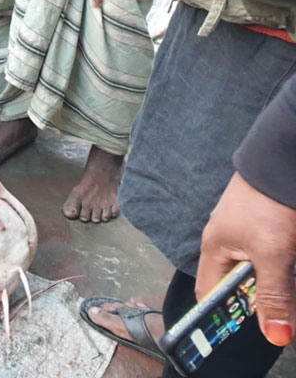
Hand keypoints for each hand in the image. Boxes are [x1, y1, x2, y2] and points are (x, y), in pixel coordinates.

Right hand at [196, 172, 295, 346]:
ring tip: (290, 283)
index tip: (246, 330)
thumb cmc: (268, 204)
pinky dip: (283, 266)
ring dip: (276, 283)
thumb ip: (274, 294)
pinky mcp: (267, 223)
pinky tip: (292, 266)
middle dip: (260, 300)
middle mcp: (227, 241)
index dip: (223, 315)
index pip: (209, 293)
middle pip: (238, 283)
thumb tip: (275, 336)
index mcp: (215, 248)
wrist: (284, 161)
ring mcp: (247, 231)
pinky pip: (271, 254)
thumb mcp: (272, 255)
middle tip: (284, 314)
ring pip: (259, 269)